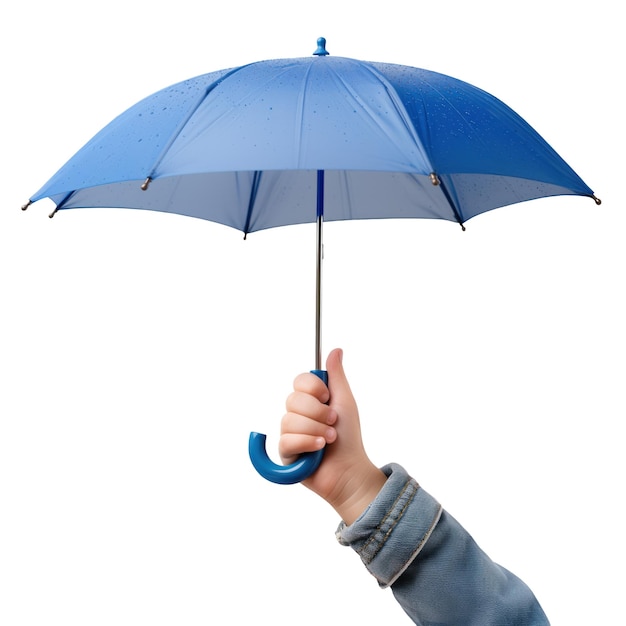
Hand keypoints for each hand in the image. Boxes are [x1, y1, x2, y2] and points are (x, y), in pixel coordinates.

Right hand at [279, 348, 386, 524]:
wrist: (350, 469)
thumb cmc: (349, 437)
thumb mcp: (344, 401)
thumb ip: (336, 376)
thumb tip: (335, 350)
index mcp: (311, 400)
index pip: (299, 381)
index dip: (314, 388)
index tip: (328, 398)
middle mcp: (297, 414)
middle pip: (294, 400)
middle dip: (318, 413)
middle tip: (333, 423)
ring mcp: (290, 432)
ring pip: (290, 420)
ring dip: (315, 430)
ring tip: (329, 440)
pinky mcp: (285, 452)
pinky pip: (286, 440)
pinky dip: (307, 443)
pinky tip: (318, 450)